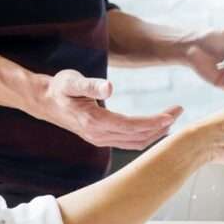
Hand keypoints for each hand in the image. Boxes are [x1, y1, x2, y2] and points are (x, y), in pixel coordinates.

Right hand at [31, 70, 182, 149]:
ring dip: (156, 133)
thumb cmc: (59, 88)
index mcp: (96, 122)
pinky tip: (156, 127)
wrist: (44, 102)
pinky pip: (130, 143)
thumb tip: (109, 86)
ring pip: (136, 142)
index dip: (153, 122)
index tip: (171, 115)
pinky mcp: (103, 139)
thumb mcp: (72, 81)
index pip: (132, 126)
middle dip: (161, 125)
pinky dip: (146, 136)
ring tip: (172, 118)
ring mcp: (101, 140)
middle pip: (138, 136)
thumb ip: (90, 84)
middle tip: (179, 110)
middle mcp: (100, 136)